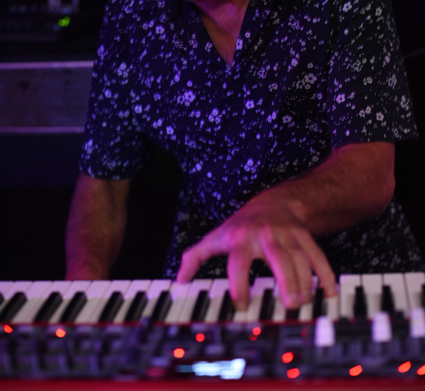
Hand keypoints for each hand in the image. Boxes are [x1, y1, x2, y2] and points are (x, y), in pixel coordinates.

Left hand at [176, 186, 336, 309]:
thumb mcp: (216, 237)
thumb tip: (180, 280)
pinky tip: (327, 292)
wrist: (274, 203)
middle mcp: (265, 235)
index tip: (242, 304)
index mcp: (241, 238)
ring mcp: (288, 235)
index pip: (239, 261)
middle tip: (290, 304)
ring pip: (300, 258)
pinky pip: (318, 255)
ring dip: (305, 281)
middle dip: (286, 280)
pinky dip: (325, 273)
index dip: (240, 283)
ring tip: (303, 303)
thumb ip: (195, 258)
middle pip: (278, 257)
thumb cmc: (241, 226)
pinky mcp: (304, 237)